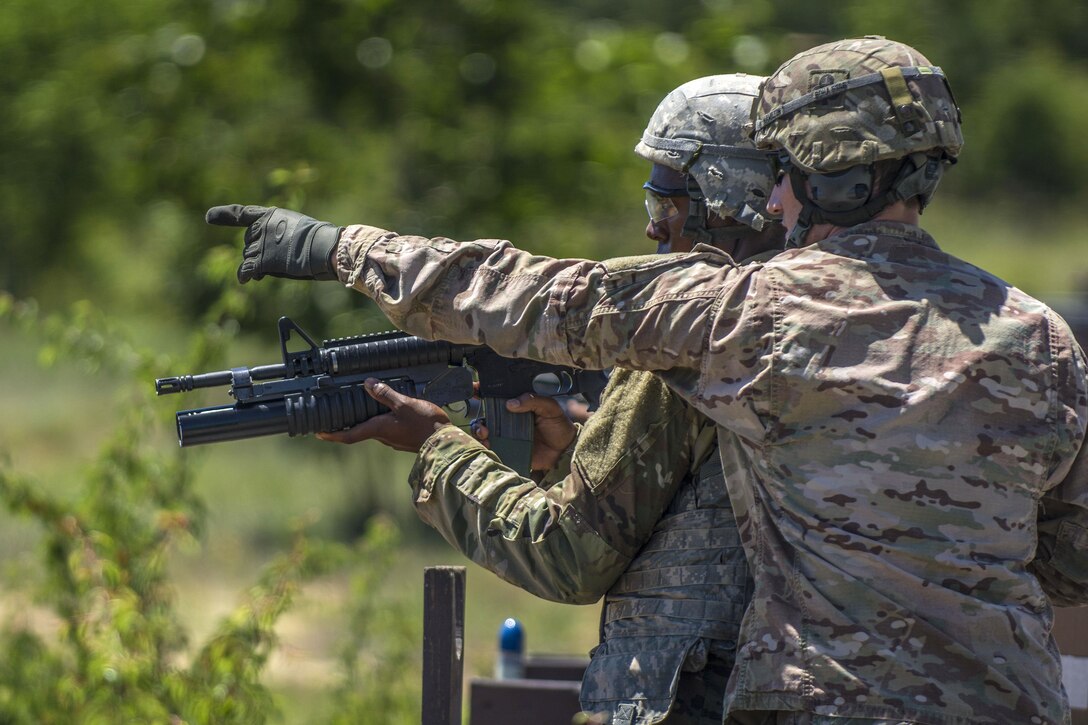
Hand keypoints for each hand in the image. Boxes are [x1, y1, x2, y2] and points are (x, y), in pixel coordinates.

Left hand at [205, 204, 342, 282]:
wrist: (324, 248)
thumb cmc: (321, 242)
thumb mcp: (298, 231)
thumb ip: (279, 239)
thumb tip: (263, 265)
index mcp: (271, 215)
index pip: (243, 214)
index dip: (224, 216)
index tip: (209, 217)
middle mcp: (261, 227)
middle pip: (248, 243)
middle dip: (258, 253)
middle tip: (281, 260)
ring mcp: (259, 243)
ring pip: (249, 258)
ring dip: (259, 265)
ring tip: (283, 266)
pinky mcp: (261, 260)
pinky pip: (247, 269)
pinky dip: (245, 275)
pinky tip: (244, 280)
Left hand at [316, 378, 450, 451]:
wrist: (445, 442)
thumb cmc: (425, 425)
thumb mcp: (404, 404)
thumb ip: (386, 394)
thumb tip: (368, 384)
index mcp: (378, 429)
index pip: (349, 435)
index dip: (332, 434)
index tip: (318, 433)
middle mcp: (383, 437)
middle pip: (359, 431)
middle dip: (347, 424)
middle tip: (335, 415)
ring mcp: (393, 439)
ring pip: (374, 429)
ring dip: (365, 421)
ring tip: (361, 407)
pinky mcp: (403, 438)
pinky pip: (387, 429)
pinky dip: (380, 420)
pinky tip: (386, 411)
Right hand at [473, 393, 576, 470]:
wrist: (565, 449)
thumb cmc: (558, 424)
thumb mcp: (550, 407)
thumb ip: (532, 400)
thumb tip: (510, 403)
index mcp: (516, 406)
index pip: (496, 396)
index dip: (482, 391)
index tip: (473, 389)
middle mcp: (507, 420)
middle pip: (484, 417)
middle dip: (477, 420)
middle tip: (483, 425)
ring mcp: (506, 436)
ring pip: (484, 433)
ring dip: (479, 432)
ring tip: (485, 434)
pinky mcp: (508, 450)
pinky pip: (491, 448)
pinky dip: (485, 447)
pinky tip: (489, 445)